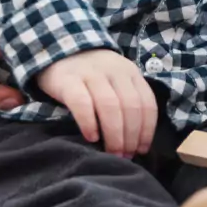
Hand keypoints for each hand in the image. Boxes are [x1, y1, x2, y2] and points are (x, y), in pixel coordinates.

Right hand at [36, 49, 157, 157]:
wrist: (59, 50)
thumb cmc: (92, 74)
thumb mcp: (116, 80)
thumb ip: (127, 99)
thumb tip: (138, 139)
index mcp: (130, 72)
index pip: (147, 103)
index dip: (147, 130)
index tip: (142, 149)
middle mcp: (114, 71)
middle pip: (130, 107)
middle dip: (130, 136)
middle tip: (125, 156)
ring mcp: (91, 74)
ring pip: (110, 106)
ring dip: (114, 134)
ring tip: (112, 153)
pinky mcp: (68, 80)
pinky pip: (82, 103)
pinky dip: (89, 123)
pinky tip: (91, 138)